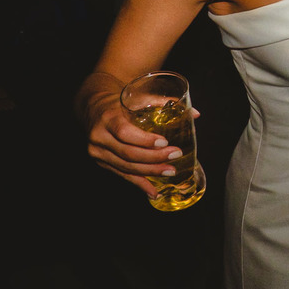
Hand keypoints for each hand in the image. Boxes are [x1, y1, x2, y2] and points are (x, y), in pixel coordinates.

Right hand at [80, 78, 188, 199]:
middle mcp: (99, 136)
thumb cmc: (119, 102)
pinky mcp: (102, 162)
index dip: (144, 140)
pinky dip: (139, 184)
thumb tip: (195, 113)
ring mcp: (98, 152)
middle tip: (175, 155)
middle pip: (128, 153)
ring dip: (150, 172)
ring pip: (126, 167)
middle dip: (153, 158)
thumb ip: (164, 103)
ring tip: (170, 171)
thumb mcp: (137, 98)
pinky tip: (153, 191)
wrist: (93, 108)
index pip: (124, 132)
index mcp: (108, 118)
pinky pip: (122, 175)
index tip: (164, 142)